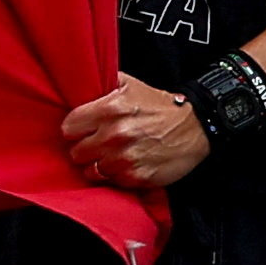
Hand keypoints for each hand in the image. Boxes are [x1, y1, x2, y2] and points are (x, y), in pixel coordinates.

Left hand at [60, 78, 206, 188]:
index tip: (84, 130)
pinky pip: (110, 182)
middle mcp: (114, 135)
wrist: (197, 126)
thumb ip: (101, 84)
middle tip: (98, 144)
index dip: (75, 129)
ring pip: (90, 171)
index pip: (68, 128)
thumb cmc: (160, 106)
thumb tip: (78, 82)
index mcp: (109, 109)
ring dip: (98, 165)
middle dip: (85, 148)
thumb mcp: (130, 84)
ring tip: (111, 156)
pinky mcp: (136, 177)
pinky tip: (125, 164)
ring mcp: (124, 159)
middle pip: (76, 152)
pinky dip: (115, 175)